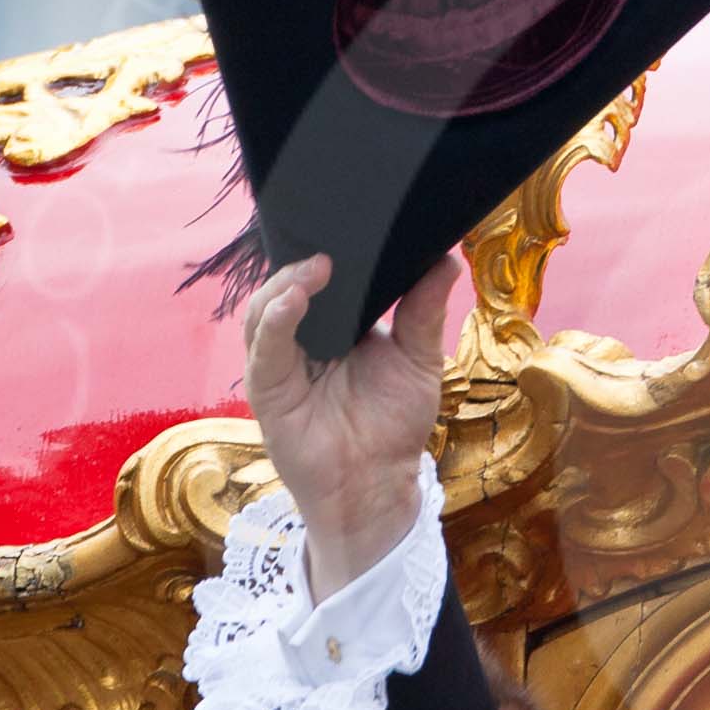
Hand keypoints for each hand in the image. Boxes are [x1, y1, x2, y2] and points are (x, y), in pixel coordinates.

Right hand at [242, 252, 462, 597]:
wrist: (377, 484)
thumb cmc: (395, 425)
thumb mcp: (419, 359)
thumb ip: (424, 310)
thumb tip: (446, 258)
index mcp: (335, 326)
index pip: (320, 278)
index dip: (328, 252)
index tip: (347, 225)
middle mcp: (302, 339)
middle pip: (286, 286)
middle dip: (302, 262)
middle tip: (332, 246)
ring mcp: (280, 362)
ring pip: (264, 309)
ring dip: (286, 284)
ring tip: (315, 269)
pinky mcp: (267, 389)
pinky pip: (263, 348)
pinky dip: (274, 320)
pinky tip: (292, 301)